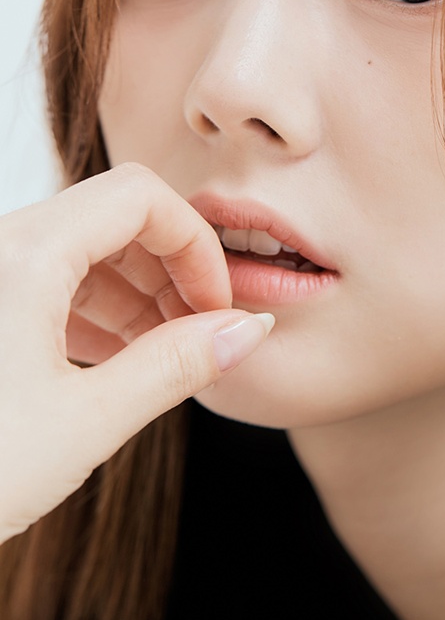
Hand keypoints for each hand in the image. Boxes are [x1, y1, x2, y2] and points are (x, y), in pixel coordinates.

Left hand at [0, 163, 273, 544]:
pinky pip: (45, 283)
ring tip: (167, 358)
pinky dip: (92, 313)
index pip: (140, 197)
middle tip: (203, 335)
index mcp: (23, 257)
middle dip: (170, 271)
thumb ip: (177, 365)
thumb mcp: (86, 422)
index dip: (197, 243)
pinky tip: (116, 363)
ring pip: (80, 252)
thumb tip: (246, 329)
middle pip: (111, 219)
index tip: (219, 305)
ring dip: (135, 295)